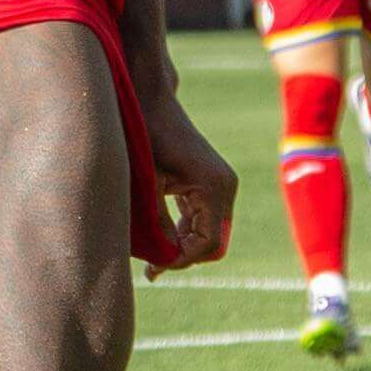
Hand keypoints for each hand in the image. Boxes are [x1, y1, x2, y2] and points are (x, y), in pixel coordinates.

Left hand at [137, 84, 236, 272]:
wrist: (150, 101)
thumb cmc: (145, 136)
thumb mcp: (148, 183)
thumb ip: (157, 222)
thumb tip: (161, 259)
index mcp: (214, 187)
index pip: (208, 243)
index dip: (183, 260)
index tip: (155, 269)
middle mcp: (225, 188)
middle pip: (214, 243)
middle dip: (185, 257)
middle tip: (153, 268)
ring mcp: (221, 186)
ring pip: (210, 234)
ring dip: (184, 247)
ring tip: (153, 258)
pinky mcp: (212, 184)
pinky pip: (205, 220)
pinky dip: (186, 233)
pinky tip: (161, 238)